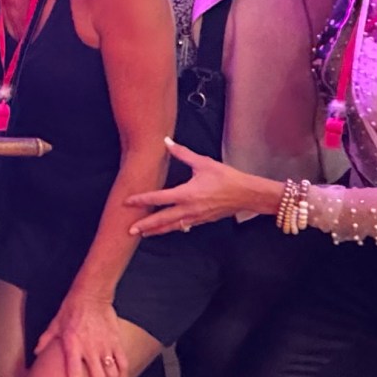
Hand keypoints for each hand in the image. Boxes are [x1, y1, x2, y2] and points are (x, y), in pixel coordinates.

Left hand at [33, 297, 127, 376]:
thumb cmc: (72, 308)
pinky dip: (122, 374)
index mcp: (73, 345)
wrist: (92, 295)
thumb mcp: (56, 324)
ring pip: (112, 374)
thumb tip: (36, 352)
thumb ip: (46, 340)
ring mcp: (105, 346)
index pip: (74, 372)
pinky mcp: (115, 342)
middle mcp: (90, 349)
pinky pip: (122, 362)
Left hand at [128, 139, 281, 235]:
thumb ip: (183, 153)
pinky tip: (168, 229)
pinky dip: (173, 228)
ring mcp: (197, 217)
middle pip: (162, 219)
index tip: (128, 202)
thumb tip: (167, 142)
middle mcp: (190, 208)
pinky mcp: (203, 220)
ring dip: (157, 230)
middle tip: (130, 230)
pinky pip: (184, 226)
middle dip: (145, 225)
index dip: (142, 200)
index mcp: (187, 193)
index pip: (159, 198)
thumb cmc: (227, 177)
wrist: (247, 194)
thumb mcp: (204, 163)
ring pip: (172, 226)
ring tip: (144, 234)